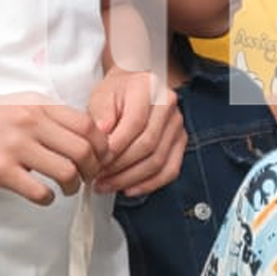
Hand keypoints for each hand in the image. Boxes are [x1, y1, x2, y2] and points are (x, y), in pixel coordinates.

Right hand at [0, 98, 110, 204]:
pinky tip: (43, 197)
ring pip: (66, 171)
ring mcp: (15, 147)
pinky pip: (38, 191)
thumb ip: (44, 115)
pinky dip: (47, 199)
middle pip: (84, 149)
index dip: (101, 145)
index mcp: (37, 105)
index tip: (100, 157)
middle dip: (92, 168)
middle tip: (87, 178)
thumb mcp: (14, 105)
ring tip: (67, 189)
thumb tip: (77, 135)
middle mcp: (31, 122)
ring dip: (73, 185)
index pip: (87, 124)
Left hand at [88, 68, 185, 196]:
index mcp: (149, 88)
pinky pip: (170, 170)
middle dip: (119, 167)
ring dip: (130, 179)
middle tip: (97, 177)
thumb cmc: (117, 92)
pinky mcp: (180, 140)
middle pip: (147, 145)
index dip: (114, 147)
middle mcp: (169, 105)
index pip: (135, 124)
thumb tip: (102, 141)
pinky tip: (129, 189)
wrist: (135, 86)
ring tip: (106, 185)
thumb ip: (99, 115)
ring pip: (158, 161)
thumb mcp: (101, 95)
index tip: (96, 161)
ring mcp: (177, 124)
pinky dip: (149, 184)